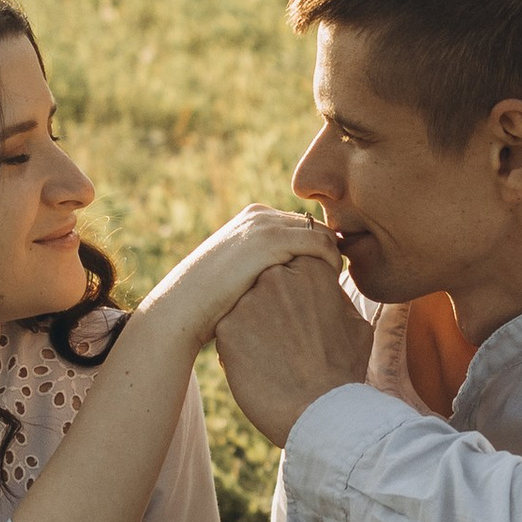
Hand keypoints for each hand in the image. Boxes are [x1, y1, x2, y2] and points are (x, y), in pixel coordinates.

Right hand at [140, 207, 340, 352]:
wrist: (182, 307)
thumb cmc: (209, 303)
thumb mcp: (239, 276)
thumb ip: (262, 267)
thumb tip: (288, 281)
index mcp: (253, 219)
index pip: (303, 228)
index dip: (320, 252)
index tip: (329, 278)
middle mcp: (260, 215)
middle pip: (315, 228)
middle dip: (330, 253)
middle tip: (338, 284)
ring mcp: (265, 224)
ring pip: (322, 234)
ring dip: (334, 259)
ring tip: (336, 288)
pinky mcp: (270, 240)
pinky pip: (320, 244)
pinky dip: (331, 263)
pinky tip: (330, 288)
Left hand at [213, 254, 373, 445]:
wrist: (320, 412)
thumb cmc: (343, 371)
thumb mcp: (355, 323)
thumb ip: (334, 294)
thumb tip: (324, 284)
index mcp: (311, 268)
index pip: (292, 263)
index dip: (294, 290)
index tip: (299, 313)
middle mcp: (276, 275)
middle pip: (264, 279)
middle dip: (270, 303)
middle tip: (285, 336)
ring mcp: (247, 300)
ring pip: (244, 304)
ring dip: (253, 324)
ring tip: (274, 354)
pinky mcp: (225, 327)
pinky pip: (228, 328)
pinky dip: (239, 346)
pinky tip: (259, 365)